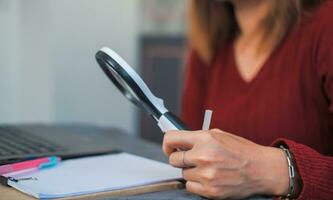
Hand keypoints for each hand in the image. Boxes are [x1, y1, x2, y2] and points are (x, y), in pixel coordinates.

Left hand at [163, 129, 288, 198]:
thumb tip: (182, 142)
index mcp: (205, 139)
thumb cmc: (243, 151)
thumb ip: (199, 138)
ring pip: (183, 174)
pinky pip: (190, 186)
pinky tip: (209, 178)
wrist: (262, 170)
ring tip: (207, 168)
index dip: (167, 144)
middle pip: (173, 159)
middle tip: (191, 159)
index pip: (171, 138)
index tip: (170, 147)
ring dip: (191, 171)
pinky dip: (196, 183)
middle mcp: (203, 156)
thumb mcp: (220, 135)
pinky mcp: (209, 190)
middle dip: (180, 159)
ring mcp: (206, 175)